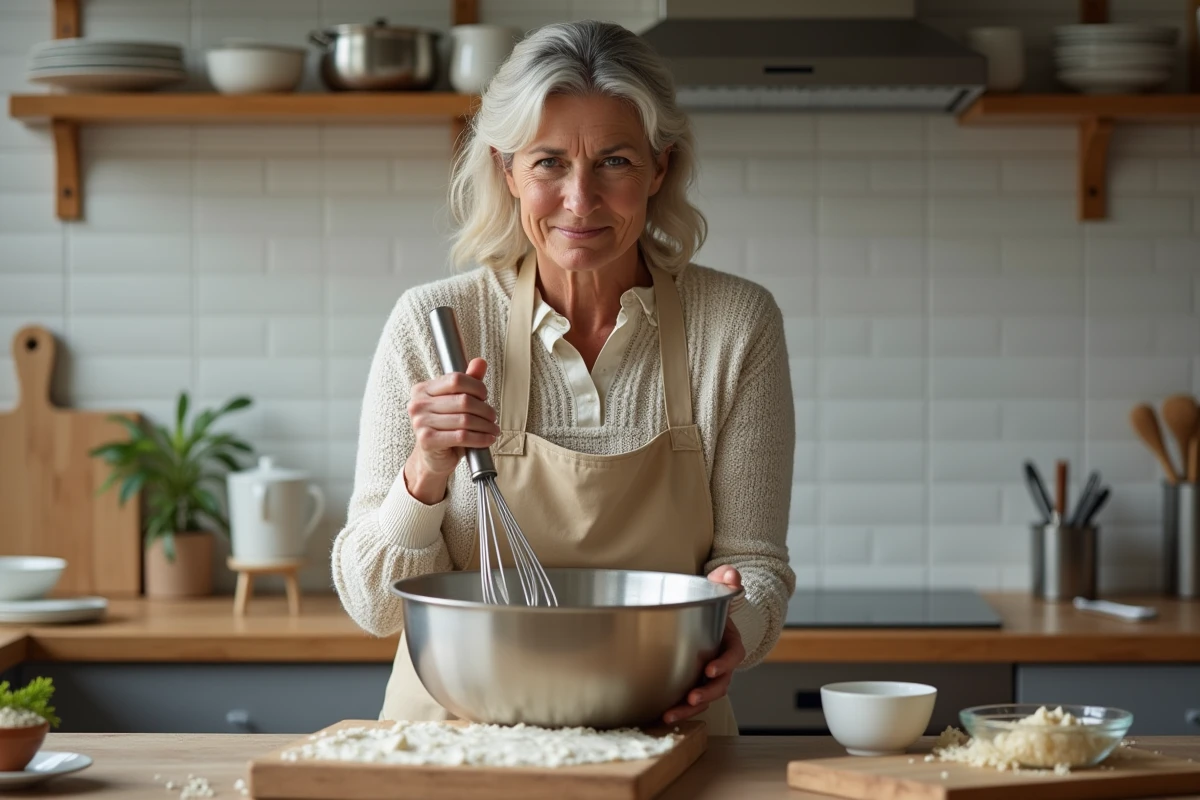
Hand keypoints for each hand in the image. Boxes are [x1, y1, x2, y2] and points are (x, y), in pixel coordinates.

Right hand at [404, 358, 498, 502]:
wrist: (432, 458)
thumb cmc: (445, 428)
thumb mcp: (455, 402)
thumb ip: (467, 381)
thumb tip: (480, 362)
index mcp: (423, 389)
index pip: (456, 379)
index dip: (476, 387)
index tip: (484, 396)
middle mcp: (418, 404)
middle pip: (463, 401)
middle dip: (485, 410)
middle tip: (492, 417)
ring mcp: (420, 422)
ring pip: (465, 420)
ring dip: (486, 426)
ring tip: (493, 429)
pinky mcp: (427, 440)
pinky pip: (462, 436)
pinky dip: (480, 438)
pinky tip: (488, 439)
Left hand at [662, 566, 744, 724]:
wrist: (702, 612)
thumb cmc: (710, 601)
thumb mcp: (717, 587)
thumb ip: (723, 580)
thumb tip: (730, 575)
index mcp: (729, 642)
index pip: (733, 655)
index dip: (725, 664)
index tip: (711, 669)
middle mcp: (721, 662)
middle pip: (720, 684)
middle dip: (707, 692)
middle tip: (692, 697)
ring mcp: (706, 675)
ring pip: (704, 697)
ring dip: (689, 708)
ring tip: (670, 715)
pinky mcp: (692, 681)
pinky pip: (688, 699)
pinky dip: (677, 708)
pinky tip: (659, 714)